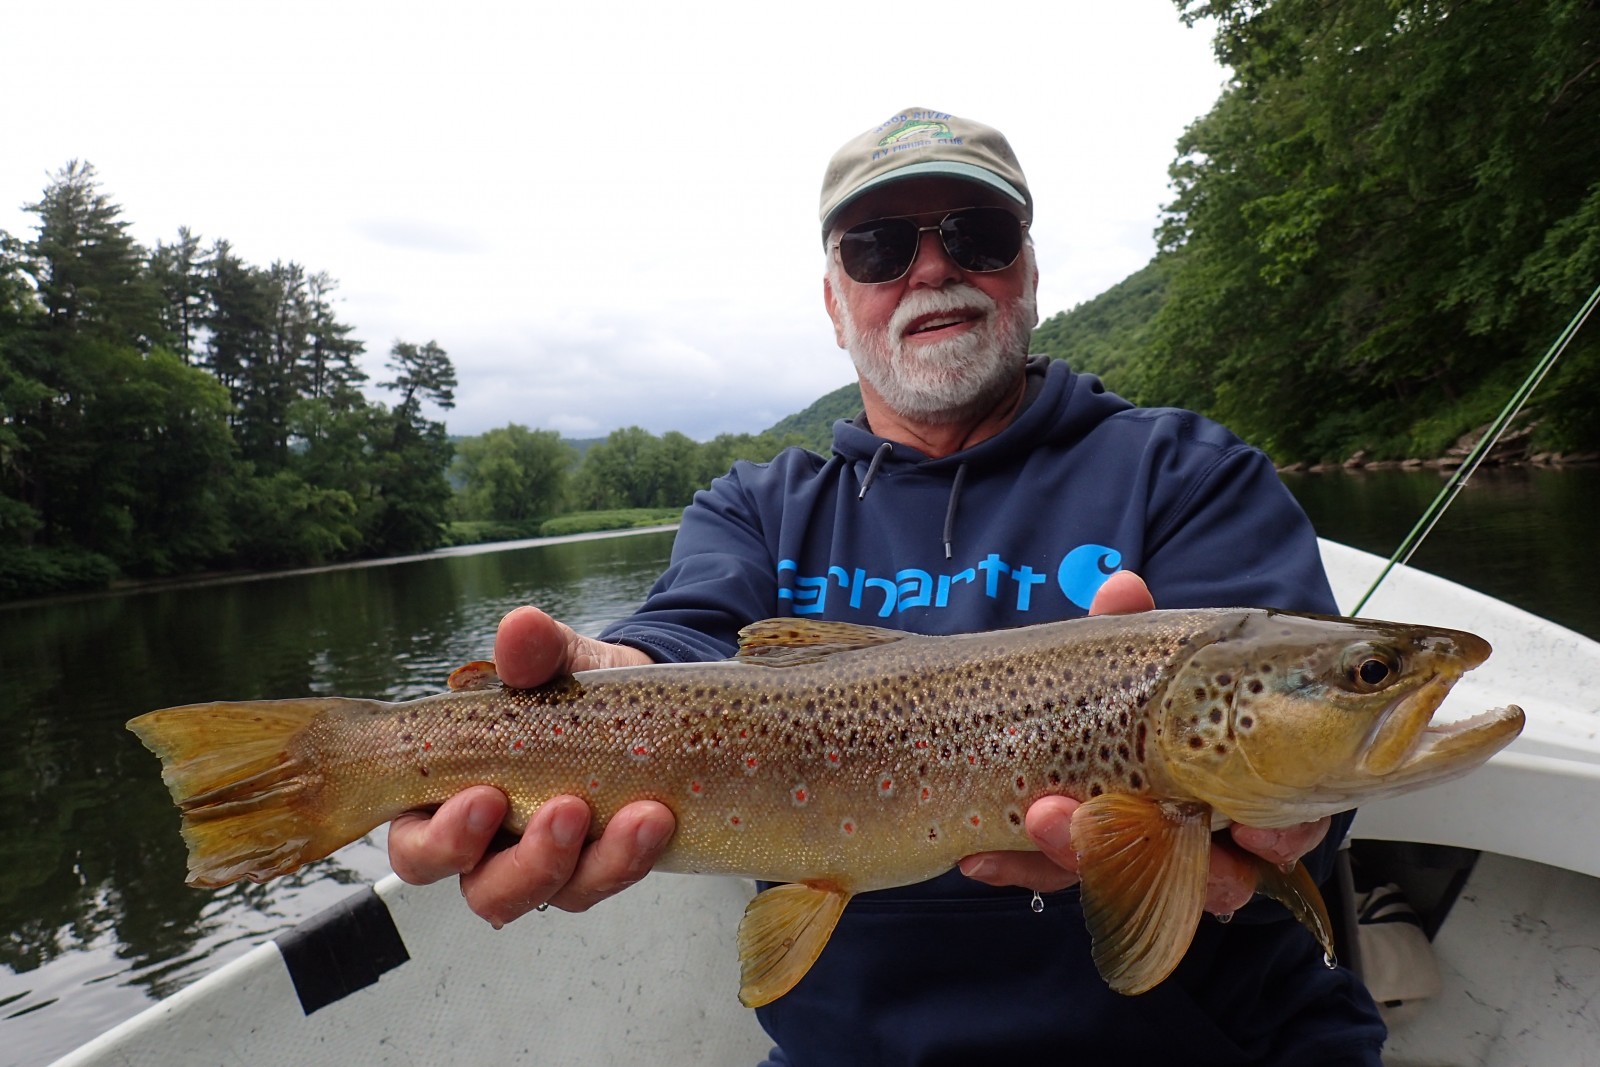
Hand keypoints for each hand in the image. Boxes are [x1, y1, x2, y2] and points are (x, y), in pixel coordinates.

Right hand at [387, 606, 674, 924]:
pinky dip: (633, 855)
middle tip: (567, 809)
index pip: (417, 845)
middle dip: (525, 863)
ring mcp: (550, 863)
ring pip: (554, 895)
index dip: (442, 839)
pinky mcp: (600, 867)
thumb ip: (533, 650)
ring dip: (595, 863)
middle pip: (485, 891)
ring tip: (639, 814)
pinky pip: (609, 880)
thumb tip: (521, 628)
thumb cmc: (571, 689)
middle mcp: (492, 846)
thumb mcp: (555, 661)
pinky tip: (657, 818)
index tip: (487, 796)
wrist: (642, 700)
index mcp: (448, 799)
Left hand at [957, 574, 1330, 913]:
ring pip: (1119, 877)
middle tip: (1103, 820)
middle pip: (1204, 875)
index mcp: (1239, 784)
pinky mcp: (1071, 865)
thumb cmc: (1127, 690)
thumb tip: (1122, 587)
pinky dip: (1016, 865)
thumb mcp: (1129, 657)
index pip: (1283, 825)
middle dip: (1164, 851)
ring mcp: (1132, 855)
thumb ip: (1131, 629)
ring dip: (1074, 852)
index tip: (1259, 833)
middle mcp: (1196, 835)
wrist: (1037, 719)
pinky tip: (979, 854)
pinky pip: (1050, 877)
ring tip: (1037, 817)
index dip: (1280, 837)